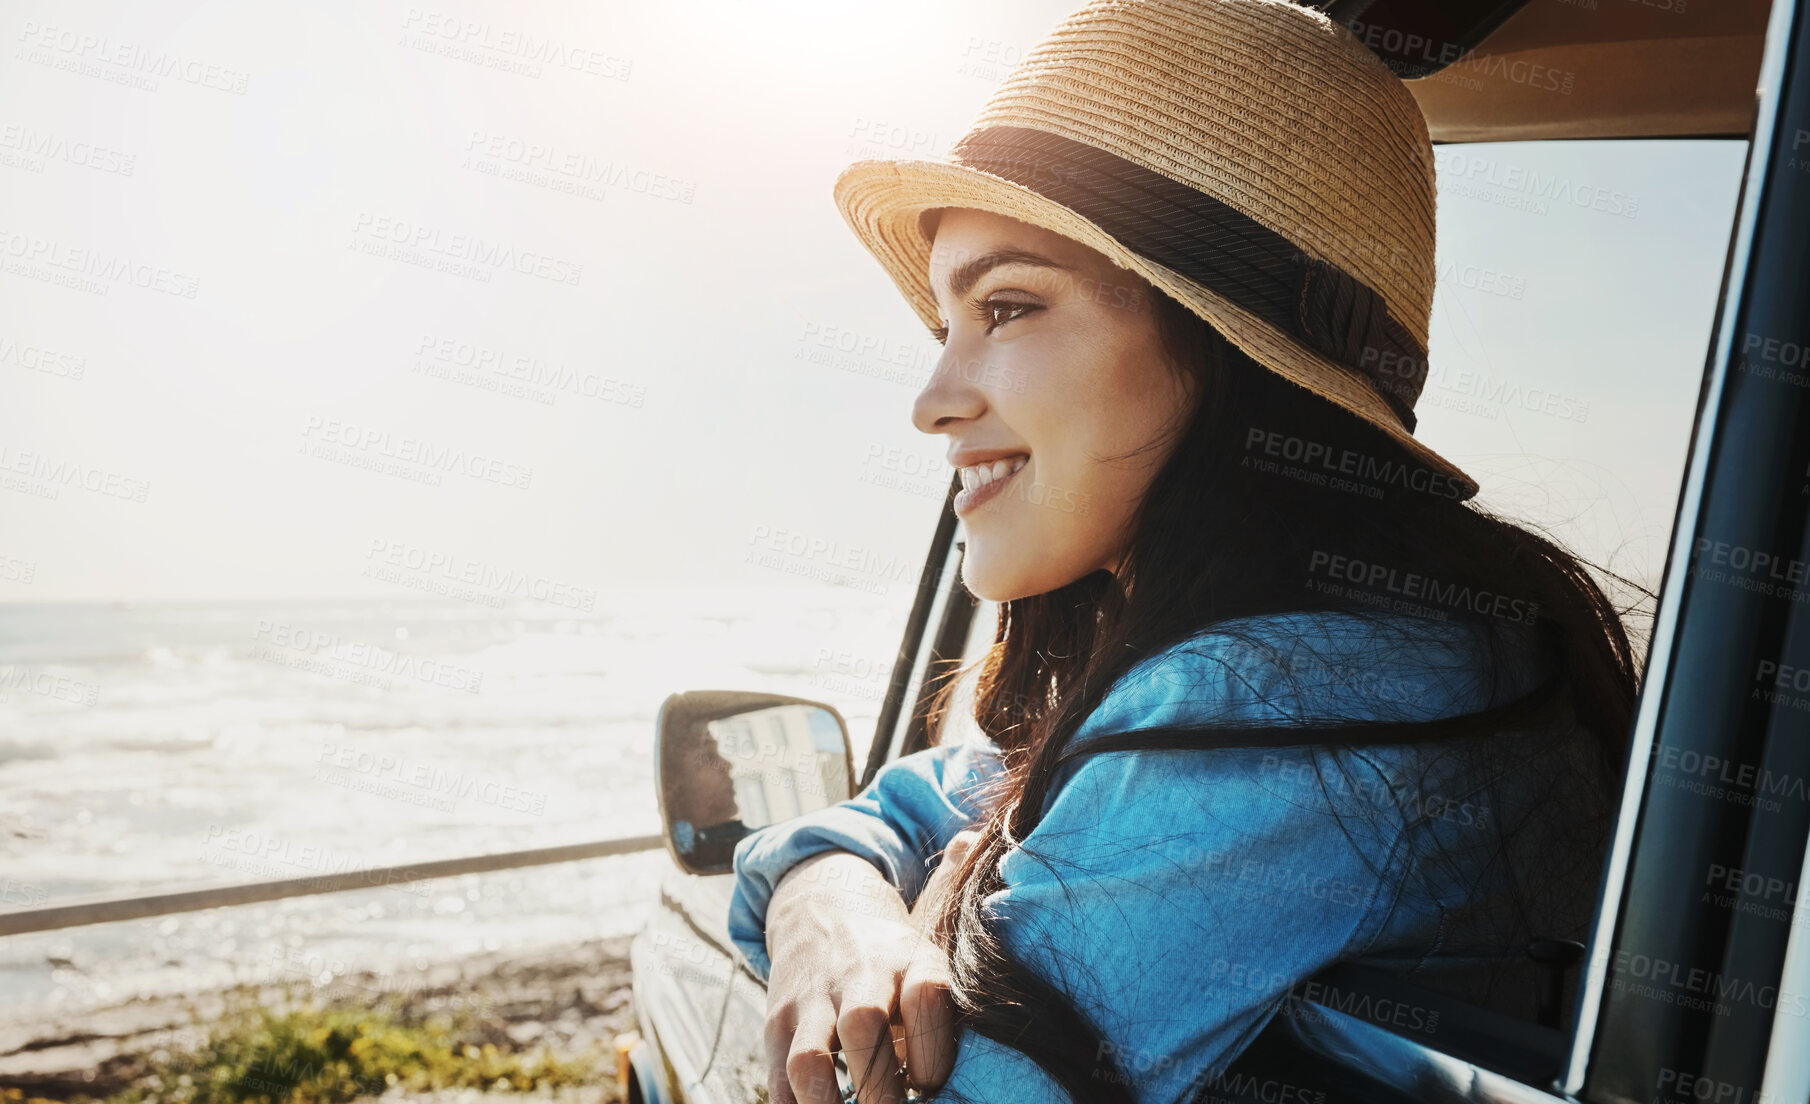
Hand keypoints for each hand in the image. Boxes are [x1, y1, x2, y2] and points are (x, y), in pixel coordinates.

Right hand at [763, 836, 975, 1103]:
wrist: (819, 910)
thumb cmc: (898, 948)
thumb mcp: (936, 927)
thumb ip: (963, 910)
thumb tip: (974, 835)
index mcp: (910, 958)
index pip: (927, 994)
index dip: (934, 1047)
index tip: (935, 1084)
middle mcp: (859, 978)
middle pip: (864, 1026)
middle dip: (879, 1085)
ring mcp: (813, 1003)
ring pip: (810, 1059)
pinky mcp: (778, 1026)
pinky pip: (778, 1079)